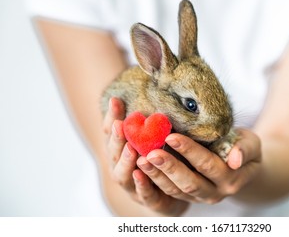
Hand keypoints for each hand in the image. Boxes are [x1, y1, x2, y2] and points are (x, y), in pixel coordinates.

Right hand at [103, 97, 188, 215]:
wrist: (171, 195)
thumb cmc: (160, 160)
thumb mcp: (154, 138)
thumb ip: (150, 122)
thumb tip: (153, 92)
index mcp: (120, 150)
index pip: (111, 132)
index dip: (112, 117)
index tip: (116, 100)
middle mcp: (121, 168)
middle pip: (113, 153)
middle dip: (116, 139)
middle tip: (120, 125)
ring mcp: (132, 186)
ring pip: (122, 175)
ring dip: (125, 162)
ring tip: (131, 148)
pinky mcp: (150, 201)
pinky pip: (143, 194)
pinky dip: (140, 184)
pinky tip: (141, 173)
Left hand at [137, 129, 261, 204]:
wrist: (242, 166)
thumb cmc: (245, 148)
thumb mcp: (252, 144)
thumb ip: (245, 149)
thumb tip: (235, 158)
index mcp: (231, 179)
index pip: (207, 164)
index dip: (189, 151)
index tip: (171, 136)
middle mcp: (214, 193)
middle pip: (189, 182)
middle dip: (168, 167)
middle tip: (150, 153)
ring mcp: (199, 197)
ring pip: (175, 190)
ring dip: (157, 176)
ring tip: (141, 160)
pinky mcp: (188, 197)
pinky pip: (169, 192)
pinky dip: (154, 180)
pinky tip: (140, 167)